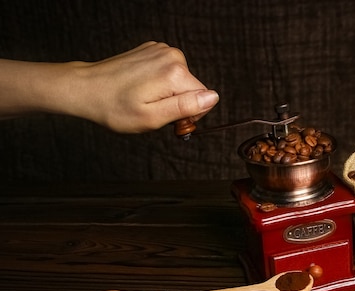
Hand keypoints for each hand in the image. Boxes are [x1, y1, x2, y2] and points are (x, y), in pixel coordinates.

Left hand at [0, 41, 218, 132]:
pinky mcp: (153, 50)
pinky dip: (160, 82)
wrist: (85, 88)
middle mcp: (172, 56)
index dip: (189, 115)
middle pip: (193, 88)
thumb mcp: (153, 118)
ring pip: (182, 80)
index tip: (167, 120)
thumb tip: (213, 98)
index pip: (204, 99)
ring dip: (169, 93)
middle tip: (153, 111)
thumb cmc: (114, 108)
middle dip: (179, 104)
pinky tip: (142, 87)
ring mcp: (162, 50)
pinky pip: (169, 71)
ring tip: (144, 98)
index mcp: (175, 73)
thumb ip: (186, 107)